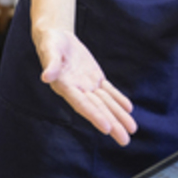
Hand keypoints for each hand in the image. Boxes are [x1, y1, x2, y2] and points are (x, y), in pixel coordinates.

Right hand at [36, 28, 137, 145]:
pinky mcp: (94, 77)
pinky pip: (109, 90)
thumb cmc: (51, 43)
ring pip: (106, 102)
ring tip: (132, 129)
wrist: (56, 37)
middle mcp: (77, 90)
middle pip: (97, 109)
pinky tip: (128, 109)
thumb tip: (45, 77)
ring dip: (119, 115)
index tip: (106, 128)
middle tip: (124, 140)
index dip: (94, 115)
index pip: (81, 104)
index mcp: (65, 86)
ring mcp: (87, 85)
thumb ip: (50, 64)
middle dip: (112, 124)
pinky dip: (118, 99)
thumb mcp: (50, 50)